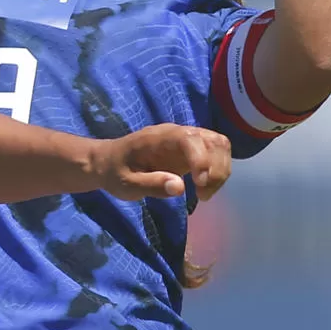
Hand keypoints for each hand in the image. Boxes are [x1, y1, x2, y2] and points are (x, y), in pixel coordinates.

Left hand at [95, 124, 230, 201]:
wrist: (110, 161)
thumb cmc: (116, 172)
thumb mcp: (126, 184)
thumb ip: (151, 184)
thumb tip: (179, 187)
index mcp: (159, 138)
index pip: (189, 139)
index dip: (201, 159)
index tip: (199, 184)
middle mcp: (177, 133)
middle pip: (213, 141)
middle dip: (216, 170)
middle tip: (202, 196)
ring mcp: (187, 139)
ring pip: (219, 145)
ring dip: (221, 170)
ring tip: (204, 194)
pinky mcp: (193, 149)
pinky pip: (216, 152)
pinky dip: (218, 170)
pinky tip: (204, 187)